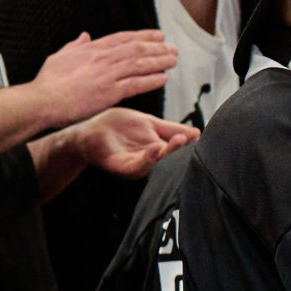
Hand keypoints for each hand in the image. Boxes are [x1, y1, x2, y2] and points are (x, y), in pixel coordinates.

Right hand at [33, 31, 177, 129]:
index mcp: (91, 49)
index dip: (142, 36)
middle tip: (172, 48)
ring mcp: (107, 75)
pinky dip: (151, 80)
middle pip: (136, 49)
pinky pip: (136, 84)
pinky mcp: (109, 92)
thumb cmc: (47, 82)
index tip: (157, 35)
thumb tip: (84, 35)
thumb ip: (74, 45)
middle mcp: (102, 59)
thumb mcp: (59, 56)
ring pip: (140, 64)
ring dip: (159, 61)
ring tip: (173, 60)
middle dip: (157, 47)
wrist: (42, 100)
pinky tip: (163, 78)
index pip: (122, 39)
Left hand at [64, 108, 198, 178]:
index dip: (190, 145)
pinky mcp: (122, 167)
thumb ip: (170, 129)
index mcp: (157, 150)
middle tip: (192, 139)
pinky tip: (155, 148)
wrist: (88, 132)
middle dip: (182, 151)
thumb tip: (197, 133)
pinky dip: (148, 158)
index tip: (201, 136)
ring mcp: (136, 166)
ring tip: (179, 141)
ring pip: (157, 164)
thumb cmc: (117, 127)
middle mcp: (150, 161)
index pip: (178, 149)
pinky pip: (137, 167)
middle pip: (170, 159)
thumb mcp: (148, 123)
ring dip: (168, 154)